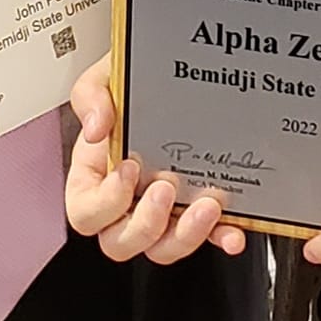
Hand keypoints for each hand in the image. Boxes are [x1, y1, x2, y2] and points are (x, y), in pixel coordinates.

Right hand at [66, 57, 246, 262]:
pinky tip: (233, 232)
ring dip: (186, 235)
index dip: (106, 203)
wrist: (170, 72)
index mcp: (95, 178)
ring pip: (163, 248)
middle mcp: (126, 202)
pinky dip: (221, 237)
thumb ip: (91, 96)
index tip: (129, 167)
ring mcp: (163, 211)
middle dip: (147, 224)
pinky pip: (208, 238)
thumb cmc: (130, 85)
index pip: (86, 213)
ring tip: (207, 205)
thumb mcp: (104, 78)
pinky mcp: (196, 213)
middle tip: (167, 188)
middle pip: (122, 242)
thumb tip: (96, 127)